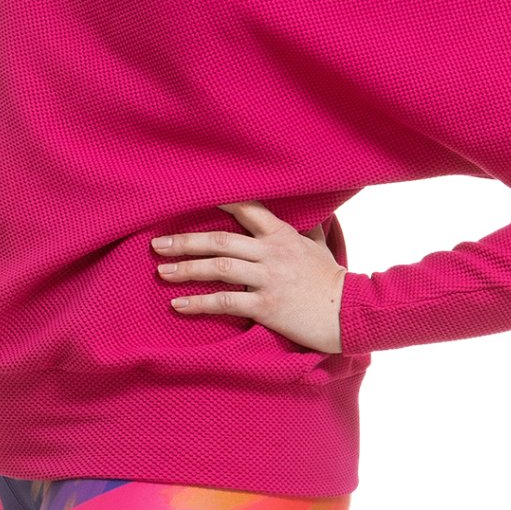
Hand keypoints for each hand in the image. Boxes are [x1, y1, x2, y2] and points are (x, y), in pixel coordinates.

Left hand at [151, 201, 347, 354]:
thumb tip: (312, 216)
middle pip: (220, 241)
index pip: (247, 210)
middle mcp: (271, 253)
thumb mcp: (320, 247)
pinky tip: (179, 304)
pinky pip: (226, 302)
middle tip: (158, 244)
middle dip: (186, 242)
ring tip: (162, 271)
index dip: (220, 202)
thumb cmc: (333, 280)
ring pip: (219, 269)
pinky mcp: (266, 306)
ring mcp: (268, 279)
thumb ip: (309, 231)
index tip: (191, 198)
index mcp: (282, 235)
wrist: (352, 311)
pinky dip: (199, 302)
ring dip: (186, 269)